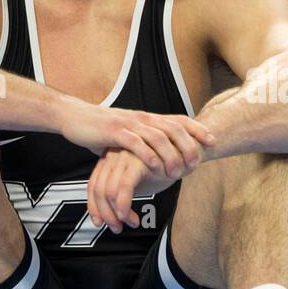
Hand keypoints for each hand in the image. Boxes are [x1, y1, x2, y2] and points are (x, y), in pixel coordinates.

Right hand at [58, 100, 214, 178]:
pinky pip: (135, 143)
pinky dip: (147, 154)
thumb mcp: (129, 133)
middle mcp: (142, 118)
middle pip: (173, 128)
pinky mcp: (113, 132)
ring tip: (178, 171)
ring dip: (170, 154)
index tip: (213, 141)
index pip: (179, 120)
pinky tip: (155, 166)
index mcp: (148, 118)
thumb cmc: (103, 129)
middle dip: (189, 145)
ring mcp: (128, 124)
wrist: (74, 116)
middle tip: (197, 163)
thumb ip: (145, 140)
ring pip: (157, 136)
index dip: (197, 130)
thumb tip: (162, 152)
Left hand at [87, 148, 178, 231]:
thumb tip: (114, 214)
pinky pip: (124, 188)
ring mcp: (125, 157)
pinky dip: (124, 206)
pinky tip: (131, 217)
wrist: (189, 152)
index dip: (94, 207)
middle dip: (105, 214)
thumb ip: (124, 192)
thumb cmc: (165, 166)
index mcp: (111, 158)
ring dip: (116, 214)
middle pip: (98, 190)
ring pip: (108, 192)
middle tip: (116, 229)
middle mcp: (114, 155)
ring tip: (130, 224)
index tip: (99, 222)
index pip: (94, 185)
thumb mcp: (141, 180)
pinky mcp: (138, 161)